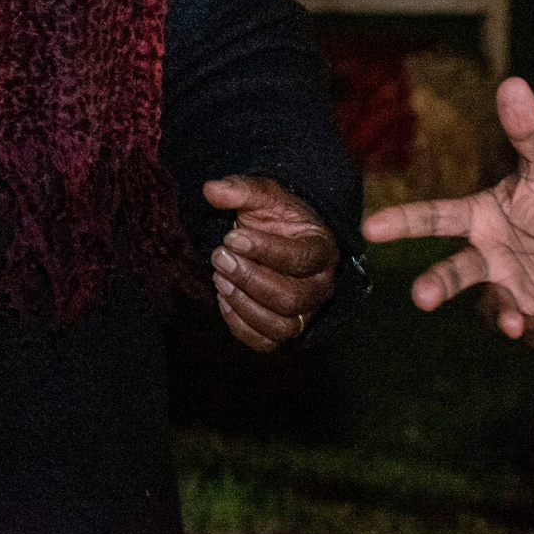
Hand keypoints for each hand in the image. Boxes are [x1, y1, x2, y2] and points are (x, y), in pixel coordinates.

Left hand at [203, 176, 338, 351]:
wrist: (279, 237)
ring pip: (282, 326)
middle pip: (291, 298)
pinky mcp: (286, 329)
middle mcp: (320, 286)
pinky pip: (267, 343)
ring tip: (219, 278)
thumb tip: (211, 190)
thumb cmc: (275, 217)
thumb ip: (240, 190)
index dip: (264, 250)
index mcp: (322, 249)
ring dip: (244, 304)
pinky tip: (223, 299)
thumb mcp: (263, 195)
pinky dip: (241, 327)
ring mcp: (306, 312)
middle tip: (219, 257)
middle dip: (249, 279)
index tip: (231, 237)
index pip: (301, 259)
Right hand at [361, 77, 533, 353]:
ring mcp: (510, 291)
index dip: (403, 223)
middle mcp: (487, 259)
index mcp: (479, 221)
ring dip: (502, 316)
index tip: (371, 229)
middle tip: (421, 297)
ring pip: (495, 308)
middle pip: (456, 271)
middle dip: (437, 284)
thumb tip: (513, 82)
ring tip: (512, 324)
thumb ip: (529, 132)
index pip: (436, 218)